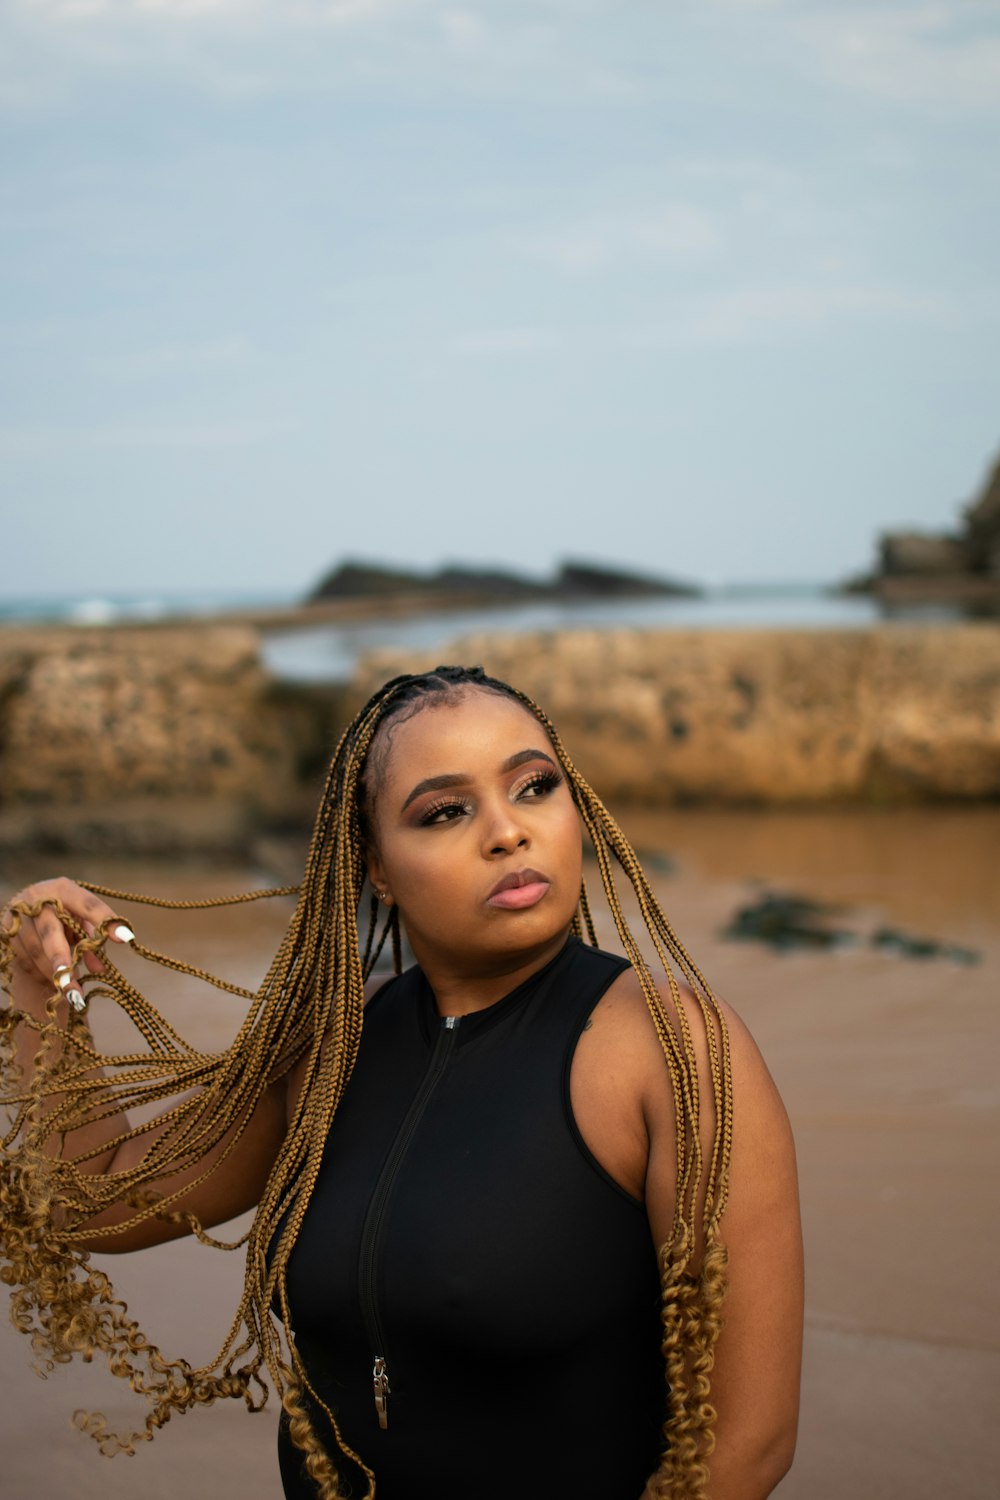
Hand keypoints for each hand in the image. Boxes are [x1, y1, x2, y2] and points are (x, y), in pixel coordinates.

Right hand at [1, 877, 134, 1013]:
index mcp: (62, 889)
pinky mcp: (5, 933)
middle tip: (73, 986)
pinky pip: (24, 961)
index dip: (105, 921)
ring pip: (36, 951)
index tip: (125, 939)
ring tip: (72, 992)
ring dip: (54, 974)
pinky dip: (40, 973)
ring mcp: (17, 916)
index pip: (87, 904)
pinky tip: (51, 979)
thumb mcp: (80, 922)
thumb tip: (101, 970)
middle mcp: (36, 898)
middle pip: (51, 932)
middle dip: (63, 960)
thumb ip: (92, 942)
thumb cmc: (63, 916)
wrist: (26, 910)